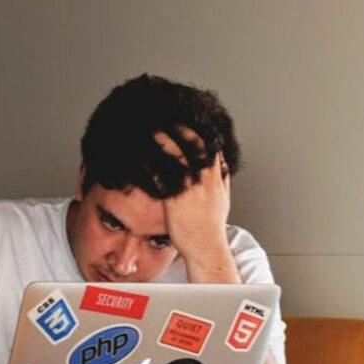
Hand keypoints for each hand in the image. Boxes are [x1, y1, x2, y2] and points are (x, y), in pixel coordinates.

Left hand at [153, 126, 231, 262]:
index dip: (197, 129)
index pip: (209, 145)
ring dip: (162, 138)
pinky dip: (151, 161)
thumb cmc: (211, 228)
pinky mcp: (175, 199)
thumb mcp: (223, 200)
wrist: (206, 248)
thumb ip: (222, 180)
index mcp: (216, 178)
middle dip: (179, 127)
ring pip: (177, 154)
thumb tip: (223, 164)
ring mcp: (190, 188)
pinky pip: (162, 174)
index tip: (185, 119)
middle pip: (193, 143)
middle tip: (164, 115)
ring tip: (149, 126)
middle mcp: (205, 180)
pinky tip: (139, 153)